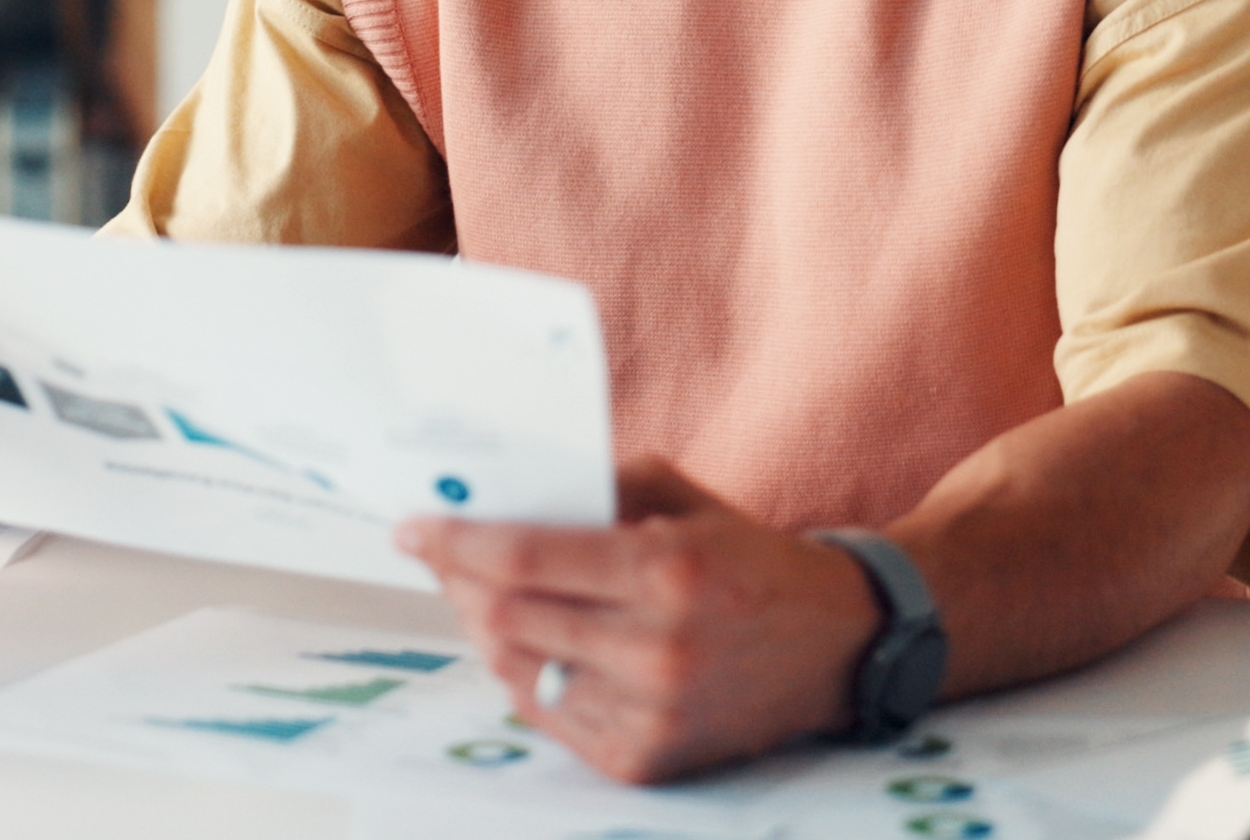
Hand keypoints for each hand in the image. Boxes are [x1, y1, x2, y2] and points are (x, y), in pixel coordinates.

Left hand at [397, 454, 883, 784]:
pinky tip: (529, 643)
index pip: (526, 558)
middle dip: (461, 583)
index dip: (457, 542)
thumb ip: (594, 489)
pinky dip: (525, 675)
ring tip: (482, 596)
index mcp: (667, 572)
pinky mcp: (645, 760)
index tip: (412, 529)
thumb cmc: (746, 560)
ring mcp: (651, 715)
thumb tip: (498, 492)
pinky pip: (548, 715)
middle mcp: (658, 650)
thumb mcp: (680, 499)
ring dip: (486, 630)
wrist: (837, 646)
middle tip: (441, 557)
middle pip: (508, 618)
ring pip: (517, 670)